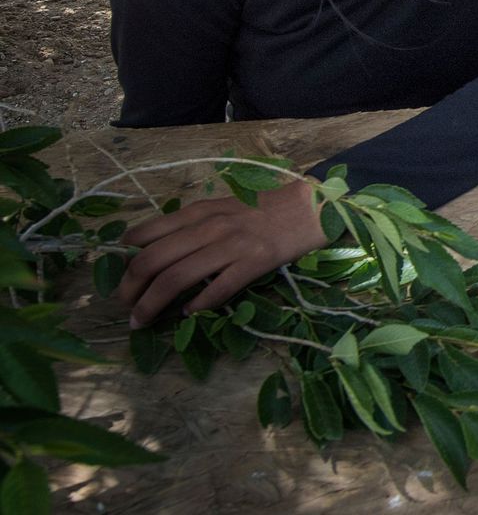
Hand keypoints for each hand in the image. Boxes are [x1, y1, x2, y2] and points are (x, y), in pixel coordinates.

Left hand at [116, 178, 330, 326]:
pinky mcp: (254, 263)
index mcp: (198, 212)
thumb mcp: (220, 208)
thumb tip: (150, 249)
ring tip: (142, 320)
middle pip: (153, 261)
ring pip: (177, 278)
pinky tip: (189, 314)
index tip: (119, 279)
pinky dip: (197, 305)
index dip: (125, 261)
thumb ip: (189, 225)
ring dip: (152, 304)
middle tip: (124, 307)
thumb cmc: (262, 209)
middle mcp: (209, 227)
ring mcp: (232, 246)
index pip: (146, 237)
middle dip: (130, 289)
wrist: (309, 207)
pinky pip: (217, 289)